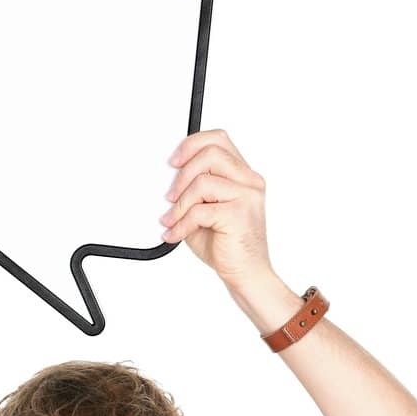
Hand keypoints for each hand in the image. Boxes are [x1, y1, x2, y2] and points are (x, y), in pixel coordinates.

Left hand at [159, 128, 274, 292]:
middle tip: (169, 195)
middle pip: (211, 153)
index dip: (192, 144)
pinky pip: (200, 210)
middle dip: (182, 173)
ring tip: (171, 219)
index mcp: (244, 175)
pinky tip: (175, 233)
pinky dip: (181, 223)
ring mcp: (247, 196)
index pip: (219, 140)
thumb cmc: (228, 245)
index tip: (173, 161)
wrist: (246, 275)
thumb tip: (167, 182)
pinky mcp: (239, 214)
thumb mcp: (205, 211)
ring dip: (180, 202)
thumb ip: (194, 192)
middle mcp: (249, 181)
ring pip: (203, 181)